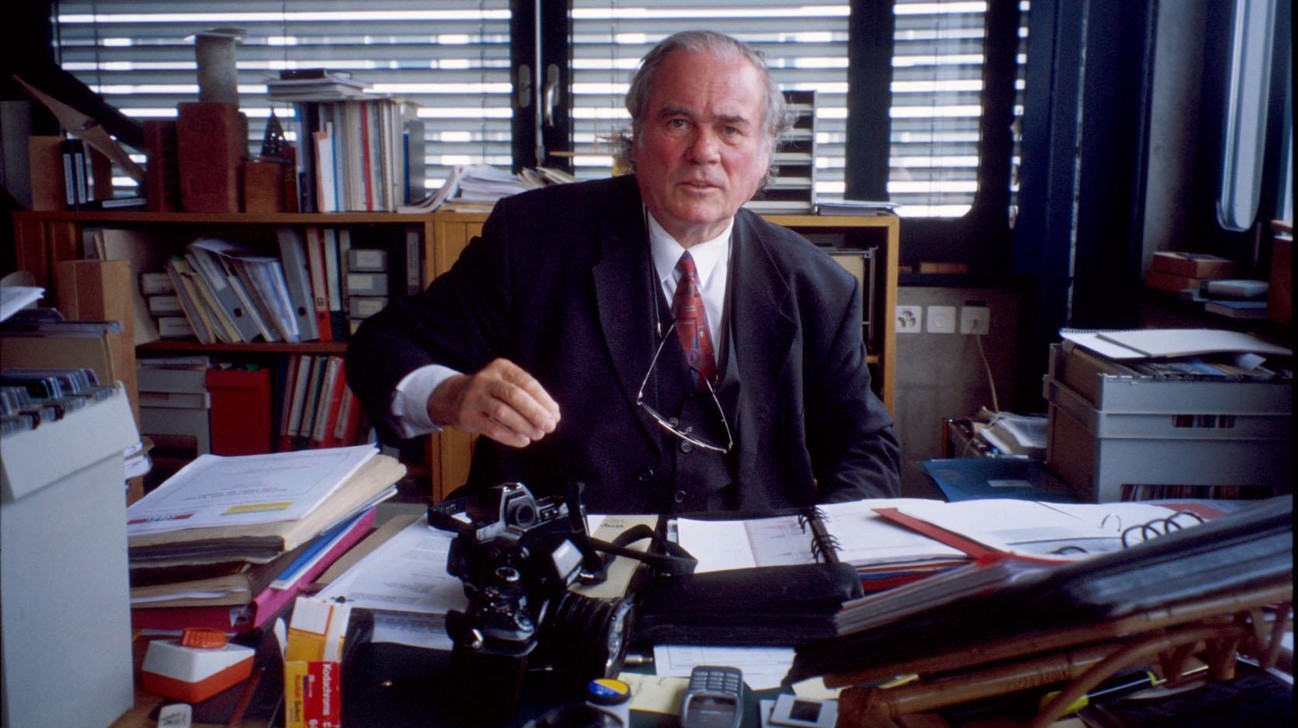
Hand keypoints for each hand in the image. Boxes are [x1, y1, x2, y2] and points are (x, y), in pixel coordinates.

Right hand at [427, 358, 560, 447]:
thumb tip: (554, 413)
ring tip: (538, 435)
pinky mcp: (466, 415)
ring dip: (524, 425)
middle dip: (535, 412)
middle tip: (550, 427)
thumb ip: (529, 396)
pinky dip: (510, 436)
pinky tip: (523, 441)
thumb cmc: (491, 392)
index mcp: (501, 367)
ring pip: (502, 412)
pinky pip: (491, 428)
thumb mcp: (507, 384)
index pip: (527, 382)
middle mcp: (486, 379)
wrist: (453, 397)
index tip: (556, 415)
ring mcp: (474, 396)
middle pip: (514, 395)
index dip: (544, 400)